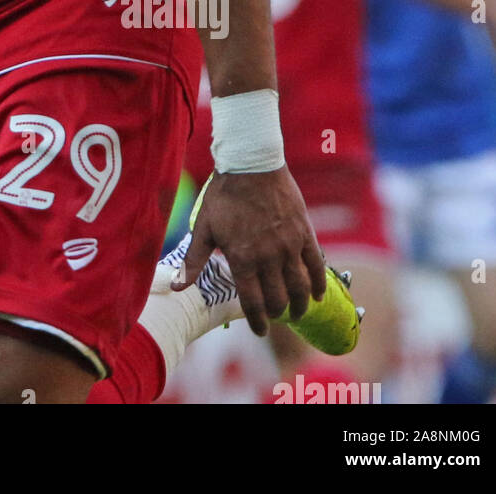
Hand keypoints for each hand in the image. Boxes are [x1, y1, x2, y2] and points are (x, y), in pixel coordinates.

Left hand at [174, 168, 324, 335]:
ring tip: (295, 311)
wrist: (251, 164)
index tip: (259, 331)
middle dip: (276, 313)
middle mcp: (268, 257)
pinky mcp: (305, 234)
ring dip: (299, 305)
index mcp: (242, 258)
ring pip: (300, 288)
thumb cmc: (223, 195)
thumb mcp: (203, 227)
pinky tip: (316, 295)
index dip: (257, 322)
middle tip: (274, 317)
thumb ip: (193, 260)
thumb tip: (176, 286)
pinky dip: (318, 285)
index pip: (252, 303)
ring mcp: (289, 246)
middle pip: (278, 299)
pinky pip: (317, 266)